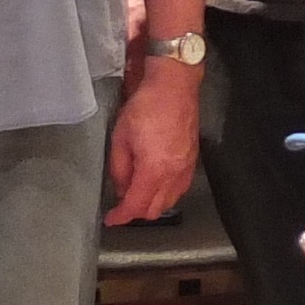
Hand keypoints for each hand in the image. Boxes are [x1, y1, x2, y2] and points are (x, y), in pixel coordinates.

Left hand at [108, 61, 197, 222]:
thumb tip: (121, 187)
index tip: (111, 219)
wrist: (174, 86)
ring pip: (170, 201)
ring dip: (153, 204)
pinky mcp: (193, 160)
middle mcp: (174, 174)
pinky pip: (180, 188)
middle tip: (121, 205)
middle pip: (155, 209)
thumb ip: (119, 168)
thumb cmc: (147, 106)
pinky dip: (167, 193)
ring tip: (137, 193)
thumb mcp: (120, 137)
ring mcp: (187, 168)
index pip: (136, 205)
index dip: (121, 216)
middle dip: (136, 212)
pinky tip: (157, 184)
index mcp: (154, 170)